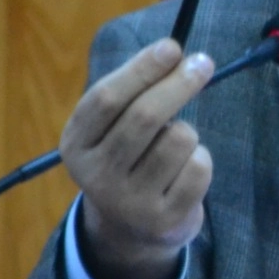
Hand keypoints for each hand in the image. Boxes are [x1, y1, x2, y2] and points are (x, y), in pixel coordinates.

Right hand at [60, 39, 214, 278]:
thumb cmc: (128, 160)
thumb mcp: (112, 129)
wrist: (130, 231)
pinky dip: (201, 158)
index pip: (107, 98)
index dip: (142, 69)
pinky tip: (184, 170)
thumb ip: (135, 92)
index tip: (172, 47)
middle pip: (145, 116)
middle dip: (179, 83)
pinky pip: (199, 167)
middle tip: (203, 63)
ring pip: (178, 139)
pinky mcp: (163, 220)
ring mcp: (129, 201)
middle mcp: (96, 176)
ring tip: (175, 144)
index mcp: (75, 145)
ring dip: (187, 130)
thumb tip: (177, 54)